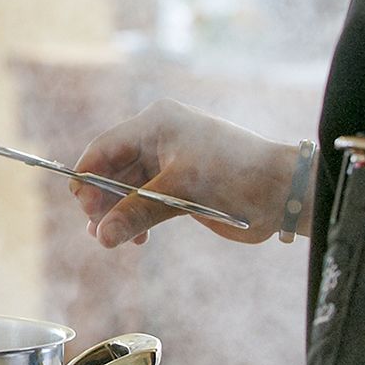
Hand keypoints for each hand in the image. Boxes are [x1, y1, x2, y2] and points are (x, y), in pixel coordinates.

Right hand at [67, 99, 300, 249]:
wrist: (283, 191)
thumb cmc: (236, 174)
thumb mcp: (182, 190)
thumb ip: (138, 212)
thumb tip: (102, 237)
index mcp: (156, 124)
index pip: (105, 147)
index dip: (87, 175)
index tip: (80, 206)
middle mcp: (158, 140)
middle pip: (112, 170)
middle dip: (102, 200)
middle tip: (99, 231)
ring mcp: (169, 165)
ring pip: (127, 190)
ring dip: (117, 214)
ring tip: (111, 240)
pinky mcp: (181, 189)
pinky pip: (145, 203)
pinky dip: (137, 220)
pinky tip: (136, 239)